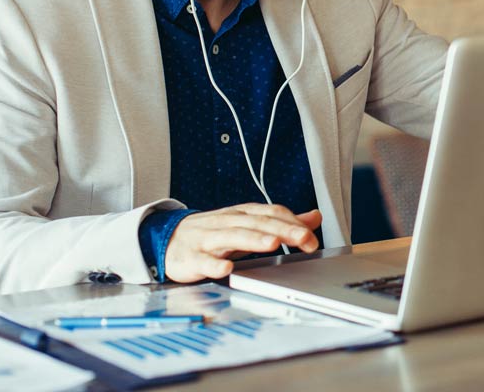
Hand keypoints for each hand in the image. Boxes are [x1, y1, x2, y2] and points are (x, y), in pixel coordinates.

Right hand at [163, 204, 321, 282]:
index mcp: (242, 214)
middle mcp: (227, 223)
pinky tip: (226, 269)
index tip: (312, 237)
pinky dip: (215, 265)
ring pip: (233, 237)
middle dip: (282, 230)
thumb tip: (314, 217)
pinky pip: (203, 261)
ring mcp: (208, 239)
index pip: (271, 213)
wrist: (168, 239)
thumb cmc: (213, 233)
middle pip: (257, 224)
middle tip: (304, 239)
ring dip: (253, 240)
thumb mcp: (248, 223)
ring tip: (272, 244)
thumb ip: (281, 222)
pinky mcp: (192, 258)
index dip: (293, 223)